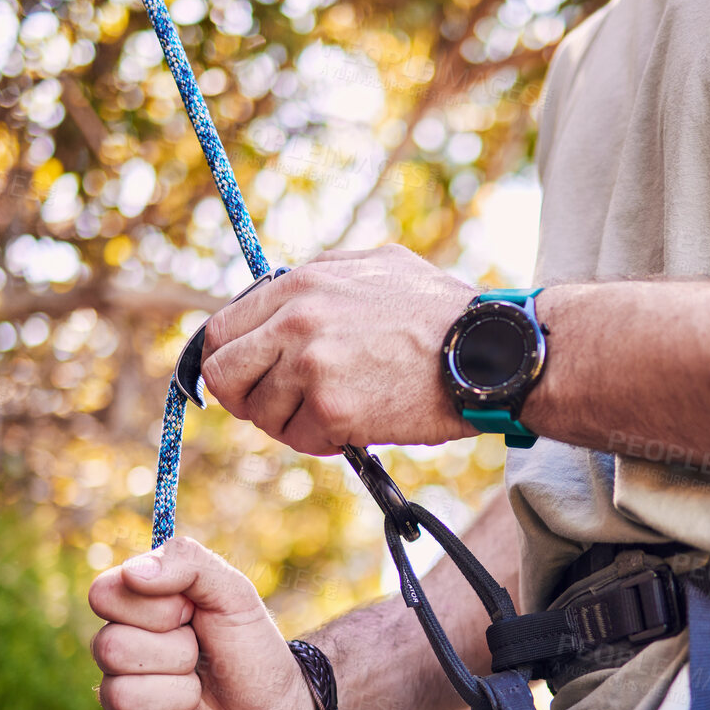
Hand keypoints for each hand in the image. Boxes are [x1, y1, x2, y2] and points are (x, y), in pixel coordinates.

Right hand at [89, 537, 316, 709]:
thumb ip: (190, 563)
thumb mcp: (236, 596)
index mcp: (137, 614)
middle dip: (177, 654)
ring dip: (183, 696)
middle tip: (203, 660)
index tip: (192, 614)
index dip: (154, 607)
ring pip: (123, 695)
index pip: (104, 595)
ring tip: (204, 698)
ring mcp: (121, 704)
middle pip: (110, 646)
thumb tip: (134, 572)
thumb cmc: (254, 654)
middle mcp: (119, 657)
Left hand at [200, 244, 478, 454]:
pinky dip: (324, 441)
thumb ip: (320, 280)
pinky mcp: (333, 409)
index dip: (232, 361)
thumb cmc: (441, 312)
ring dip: (293, 422)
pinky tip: (358, 427)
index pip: (222, 329)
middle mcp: (296, 321)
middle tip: (280, 408)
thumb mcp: (376, 268)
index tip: (251, 378)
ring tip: (336, 414)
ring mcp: (312, 366)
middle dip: (246, 398)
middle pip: (225, 375)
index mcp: (300, 283)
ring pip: (262, 414)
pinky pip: (302, 438)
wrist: (487, 353)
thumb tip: (282, 299)